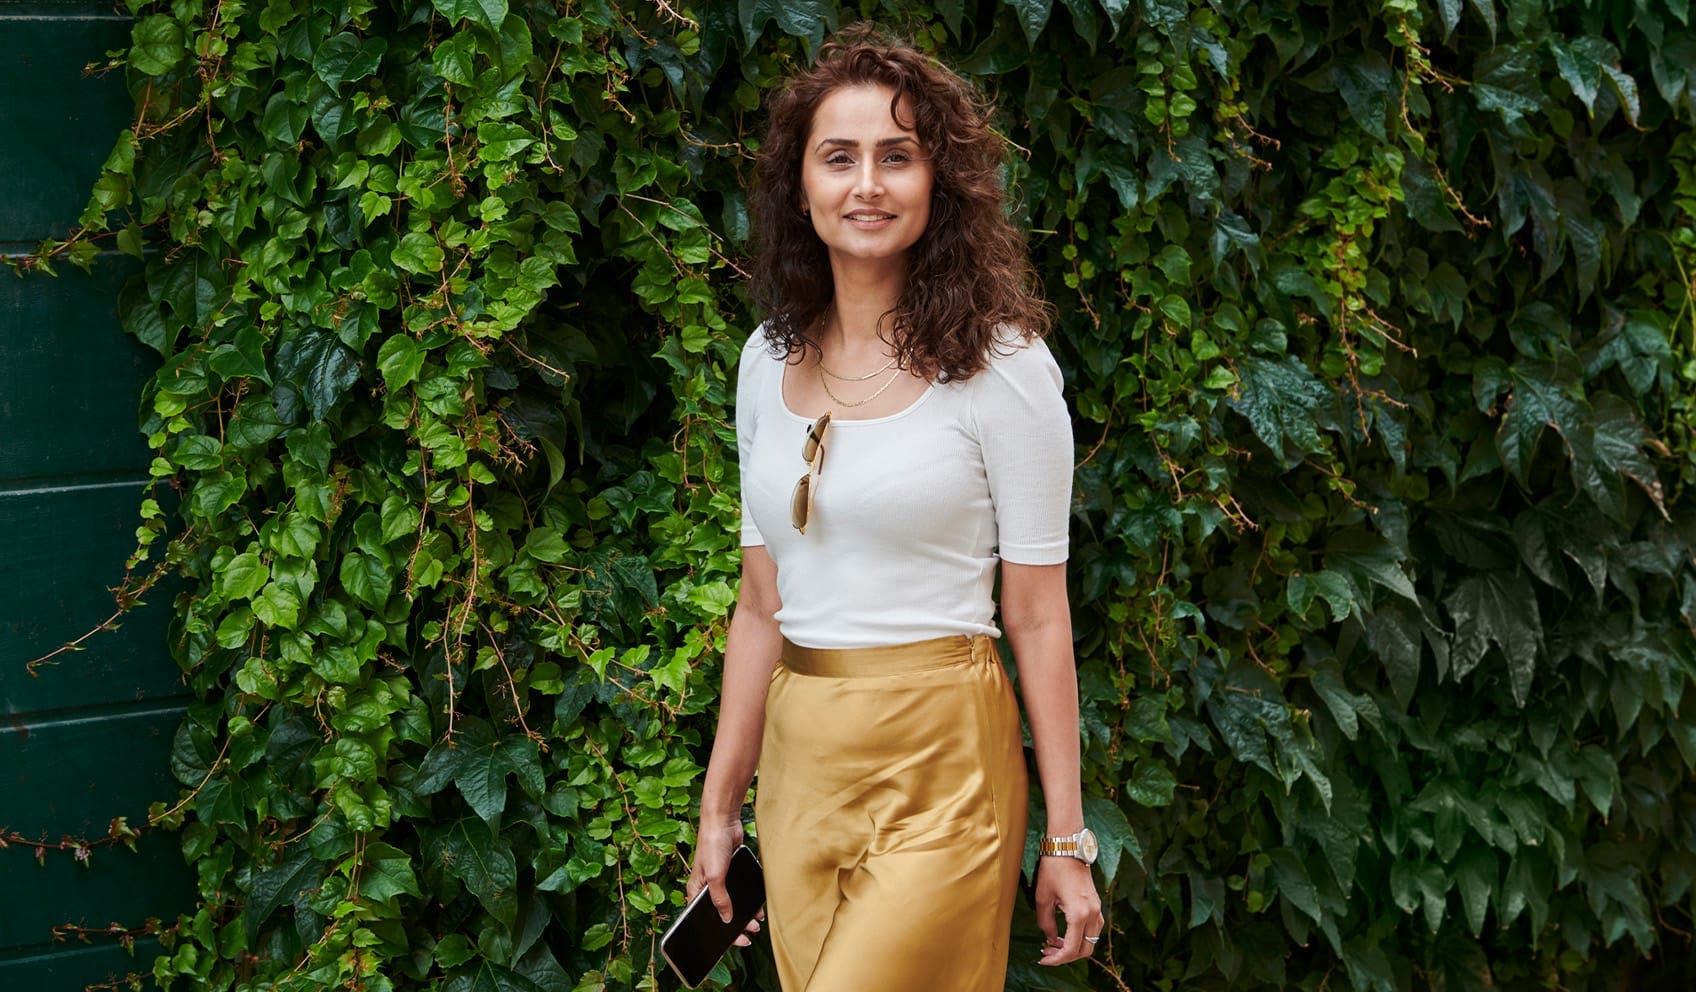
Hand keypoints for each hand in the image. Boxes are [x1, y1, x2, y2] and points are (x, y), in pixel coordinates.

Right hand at [686, 814, 762, 946]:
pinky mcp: (732, 871)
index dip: (721, 932)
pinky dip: (749, 899)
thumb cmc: (711, 846)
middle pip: (721, 913)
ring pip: (733, 903)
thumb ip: (720, 899)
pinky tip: (758, 906)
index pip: (707, 919)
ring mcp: (721, 879)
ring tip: (757, 922)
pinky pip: (741, 890)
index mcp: (696, 891)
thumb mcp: (715, 877)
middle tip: (752, 933)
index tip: (737, 941)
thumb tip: (726, 919)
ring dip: (745, 913)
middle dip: (737, 925)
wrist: (723, 821)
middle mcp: (707, 887)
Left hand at [1035, 855, 1103, 965]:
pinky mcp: (1097, 906)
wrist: (1069, 848)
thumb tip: (1050, 939)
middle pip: (1085, 950)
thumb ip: (1046, 923)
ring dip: (1074, 948)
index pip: (1071, 948)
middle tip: (1046, 952)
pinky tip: (1063, 934)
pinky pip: (1093, 931)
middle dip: (1065, 956)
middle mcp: (1093, 914)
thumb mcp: (1043, 898)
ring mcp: (1098, 910)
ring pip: (1091, 942)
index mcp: (1079, 913)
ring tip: (1053, 944)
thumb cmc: (1053, 870)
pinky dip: (1080, 938)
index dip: (1056, 959)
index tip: (1043, 959)